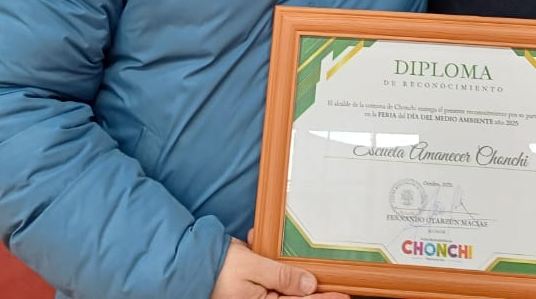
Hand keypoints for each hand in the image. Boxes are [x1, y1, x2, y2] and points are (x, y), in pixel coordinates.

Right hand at [210, 238, 348, 298]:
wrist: (191, 261)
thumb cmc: (218, 268)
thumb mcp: (253, 269)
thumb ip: (282, 277)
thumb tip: (308, 285)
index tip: (344, 296)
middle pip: (295, 296)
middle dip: (311, 287)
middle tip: (337, 284)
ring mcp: (257, 292)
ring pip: (283, 283)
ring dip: (288, 267)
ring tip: (295, 258)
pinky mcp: (251, 281)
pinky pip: (268, 272)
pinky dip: (269, 259)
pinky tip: (257, 241)